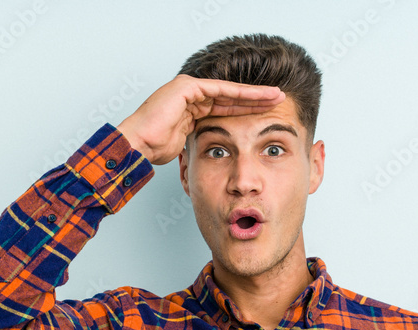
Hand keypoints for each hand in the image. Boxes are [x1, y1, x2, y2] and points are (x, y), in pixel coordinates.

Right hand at [116, 74, 284, 165]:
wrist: (137, 144)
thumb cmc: (154, 149)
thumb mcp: (185, 145)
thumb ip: (199, 141)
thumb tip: (211, 154)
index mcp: (191, 109)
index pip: (225, 108)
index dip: (247, 111)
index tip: (268, 115)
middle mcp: (191, 96)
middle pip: (231, 97)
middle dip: (256, 99)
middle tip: (280, 100)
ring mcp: (188, 88)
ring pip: (229, 91)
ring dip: (254, 94)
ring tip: (277, 96)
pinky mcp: (187, 87)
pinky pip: (221, 90)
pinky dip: (241, 93)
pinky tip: (260, 96)